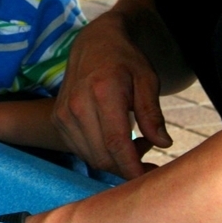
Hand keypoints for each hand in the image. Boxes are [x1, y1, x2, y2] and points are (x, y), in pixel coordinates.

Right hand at [52, 11, 170, 178]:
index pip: (116, 143)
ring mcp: (64, 113)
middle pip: (103, 156)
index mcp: (102, 91)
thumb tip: (163, 143)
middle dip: (127, 166)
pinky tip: (114, 138)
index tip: (150, 178)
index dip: (133, 168)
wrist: (94, 43)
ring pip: (91, 157)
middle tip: (148, 152)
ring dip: (115, 160)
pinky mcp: (58, 120)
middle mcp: (77, 104)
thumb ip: (152, 112)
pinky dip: (100, 153)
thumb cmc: (125, 60)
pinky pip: (81, 150)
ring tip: (135, 141)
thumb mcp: (147, 79)